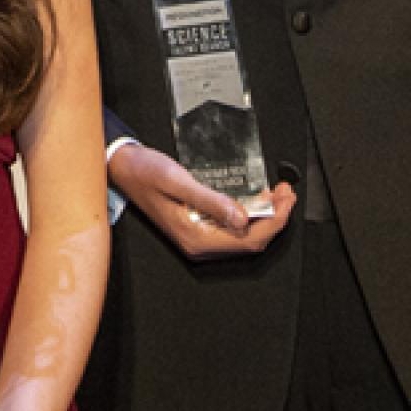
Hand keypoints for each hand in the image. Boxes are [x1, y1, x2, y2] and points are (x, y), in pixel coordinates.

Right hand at [109, 144, 296, 259]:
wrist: (123, 167)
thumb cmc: (145, 172)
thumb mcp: (178, 181)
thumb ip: (211, 200)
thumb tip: (243, 218)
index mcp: (195, 237)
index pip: (248, 239)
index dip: (274, 220)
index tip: (286, 199)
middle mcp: (198, 243)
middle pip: (250, 240)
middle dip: (274, 218)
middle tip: (287, 193)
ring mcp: (198, 236)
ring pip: (243, 235)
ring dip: (264, 216)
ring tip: (278, 194)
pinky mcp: (197, 226)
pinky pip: (232, 228)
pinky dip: (249, 214)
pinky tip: (256, 198)